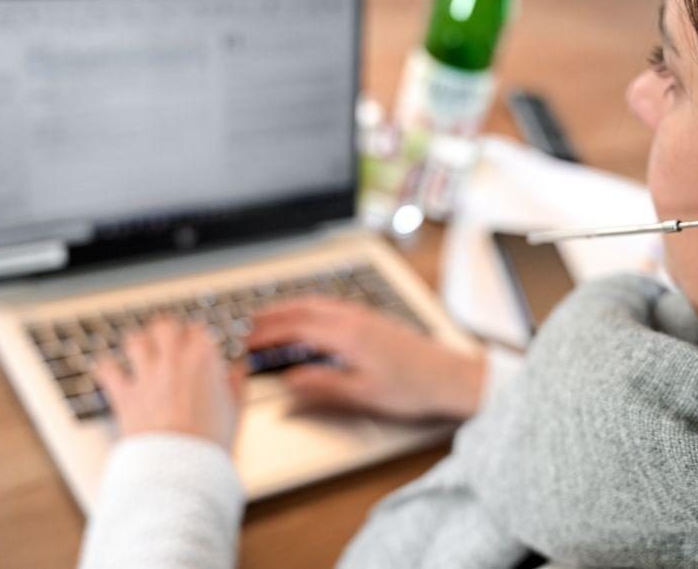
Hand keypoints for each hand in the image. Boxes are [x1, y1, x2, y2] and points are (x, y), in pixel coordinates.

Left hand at [94, 317, 245, 450]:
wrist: (181, 468)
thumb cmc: (211, 442)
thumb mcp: (235, 411)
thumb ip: (236, 384)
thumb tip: (238, 368)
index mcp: (204, 360)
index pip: (198, 330)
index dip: (197, 336)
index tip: (197, 344)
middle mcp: (174, 361)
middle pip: (165, 326)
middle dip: (166, 331)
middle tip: (167, 338)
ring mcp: (147, 376)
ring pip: (135, 339)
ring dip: (138, 343)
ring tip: (140, 349)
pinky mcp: (124, 395)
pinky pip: (106, 369)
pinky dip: (107, 368)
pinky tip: (111, 370)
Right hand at [248, 296, 485, 420]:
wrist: (450, 377)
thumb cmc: (412, 388)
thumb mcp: (363, 394)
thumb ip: (323, 386)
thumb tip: (290, 381)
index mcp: (348, 335)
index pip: (296, 327)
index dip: (268, 333)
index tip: (247, 342)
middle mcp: (355, 318)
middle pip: (304, 309)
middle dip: (273, 316)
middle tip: (249, 326)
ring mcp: (365, 315)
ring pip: (318, 303)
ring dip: (291, 309)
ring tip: (271, 319)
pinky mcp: (374, 318)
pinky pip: (332, 305)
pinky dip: (310, 308)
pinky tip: (309, 319)